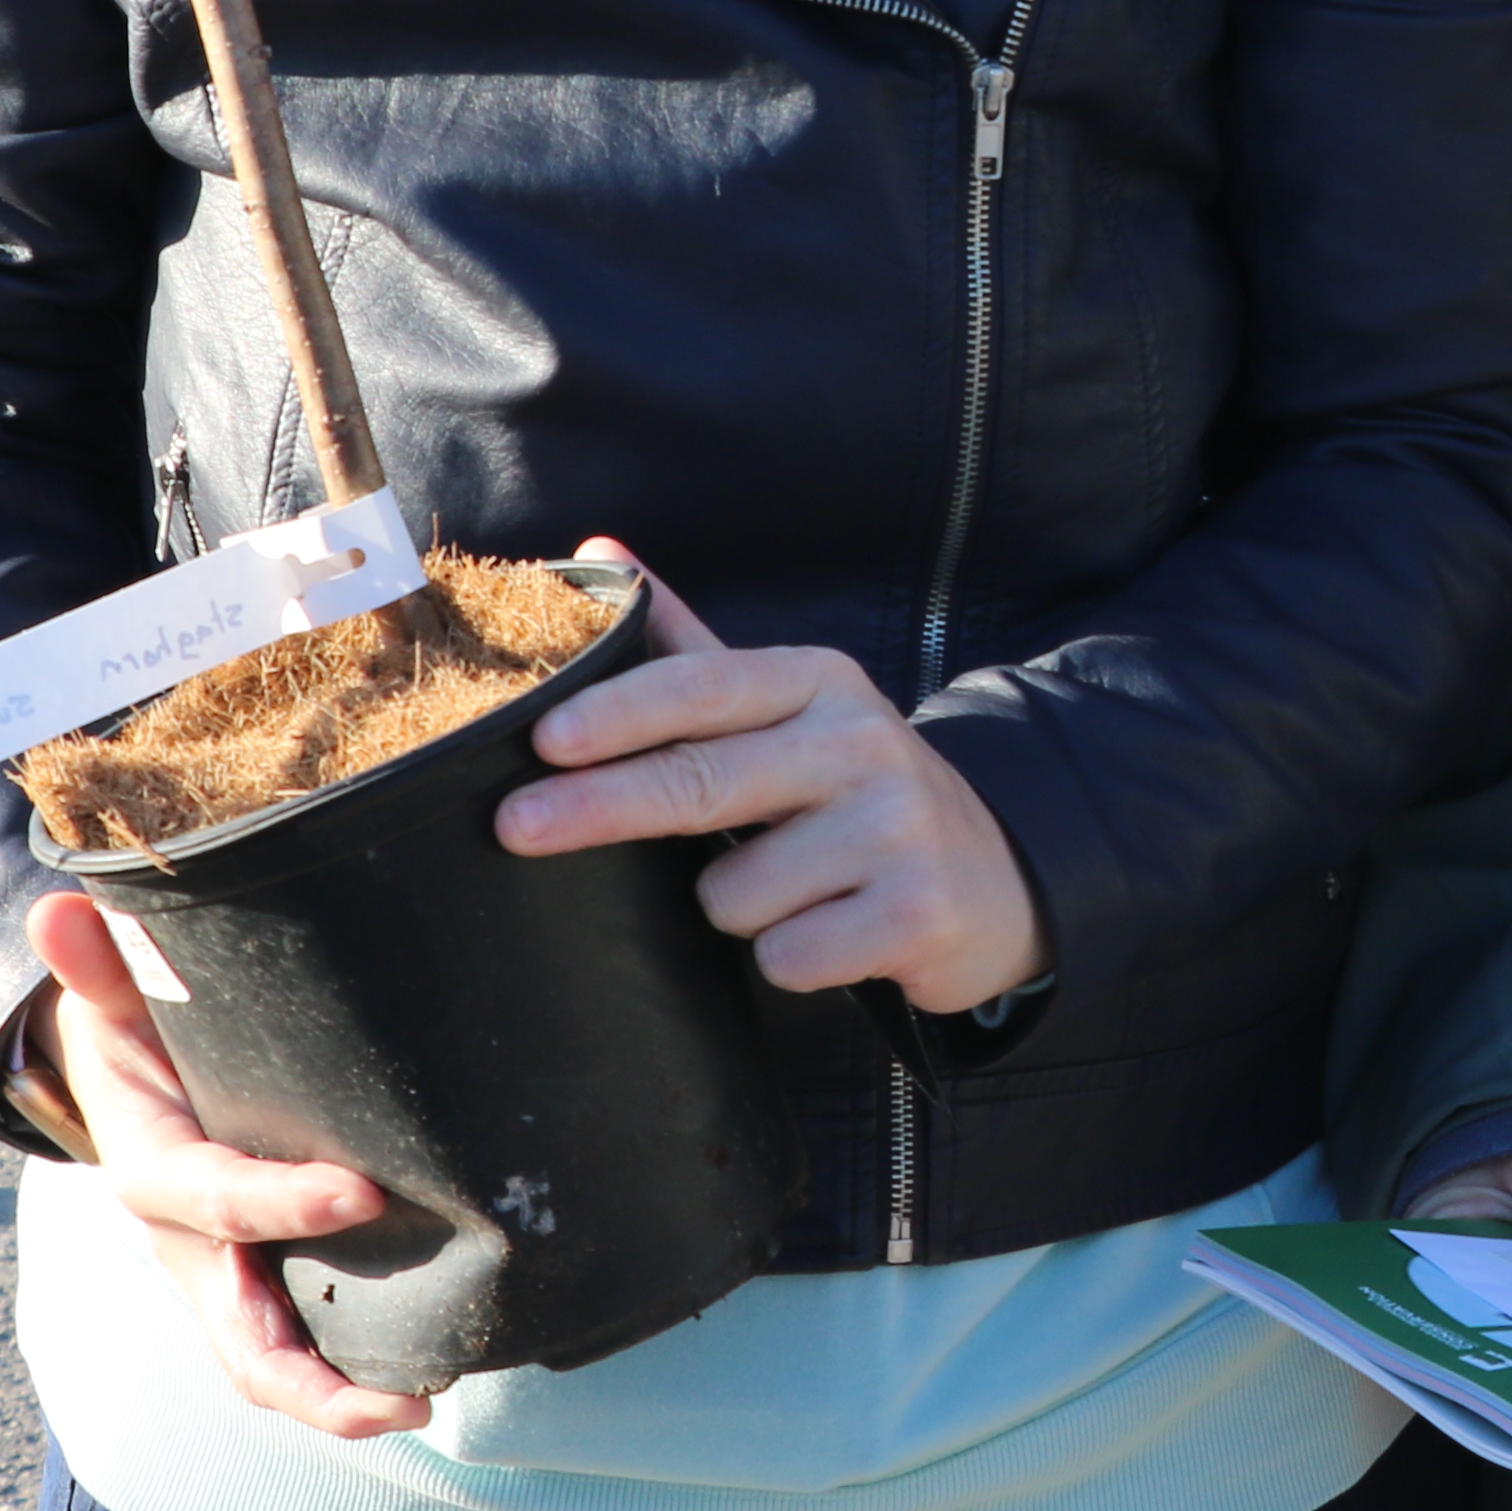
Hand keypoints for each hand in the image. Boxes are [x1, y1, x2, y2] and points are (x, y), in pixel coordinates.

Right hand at [19, 892, 442, 1441]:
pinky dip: (348, 1373)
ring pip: (266, 1362)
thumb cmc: (134, 1026)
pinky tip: (428, 1377)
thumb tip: (59, 908)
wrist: (121, 1077)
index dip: (279, 1203)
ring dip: (336, 1397)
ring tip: (421, 1405)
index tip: (361, 1190)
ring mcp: (223, 1277)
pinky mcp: (260, 1283)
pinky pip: (297, 1344)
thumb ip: (100, 959)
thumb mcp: (115, 991)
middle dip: (309, 1372)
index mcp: (150, 1170)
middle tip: (402, 1391)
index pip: (212, 1197)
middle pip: (236, 1334)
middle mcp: (185, 1245)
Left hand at [496, 562, 1052, 1012]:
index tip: (543, 740)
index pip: (703, 689)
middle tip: (515, 827)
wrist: (995, 878)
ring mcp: (894, 829)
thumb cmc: (854, 790)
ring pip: (734, 892)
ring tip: (794, 889)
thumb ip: (690, 644)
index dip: (618, 714)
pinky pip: (786, 955)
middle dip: (598, 807)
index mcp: (820, 683)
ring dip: (737, 908)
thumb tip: (597, 552)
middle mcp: (864, 743)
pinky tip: (832, 931)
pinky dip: (789, 958)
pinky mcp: (913, 913)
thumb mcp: (788, 707)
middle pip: (702, 783)